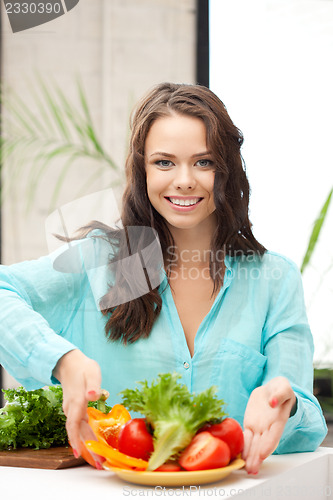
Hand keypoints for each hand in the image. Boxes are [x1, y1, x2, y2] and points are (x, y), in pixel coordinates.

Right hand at [53, 349, 101, 463]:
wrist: (70, 363)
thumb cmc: (83, 367)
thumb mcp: (92, 372)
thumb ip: (93, 385)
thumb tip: (93, 396)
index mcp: (76, 401)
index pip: (74, 425)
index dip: (75, 440)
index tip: (79, 455)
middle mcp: (72, 408)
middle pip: (77, 432)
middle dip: (87, 449)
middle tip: (98, 464)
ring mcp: (72, 409)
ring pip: (78, 430)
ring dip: (86, 444)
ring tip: (97, 458)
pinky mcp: (75, 408)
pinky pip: (78, 425)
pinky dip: (84, 436)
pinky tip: (92, 443)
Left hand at [242, 376, 295, 474]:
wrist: (271, 389)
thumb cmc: (281, 389)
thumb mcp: (284, 387)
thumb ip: (280, 395)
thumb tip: (273, 402)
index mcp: (278, 420)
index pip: (273, 435)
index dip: (268, 445)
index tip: (263, 455)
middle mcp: (268, 427)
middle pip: (262, 444)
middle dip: (257, 457)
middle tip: (252, 469)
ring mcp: (259, 427)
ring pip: (253, 444)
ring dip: (250, 456)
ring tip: (246, 469)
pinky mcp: (250, 424)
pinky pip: (246, 436)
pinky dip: (243, 447)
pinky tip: (240, 456)